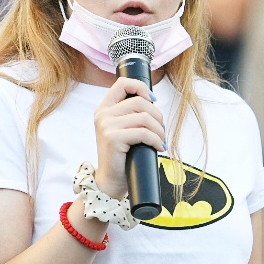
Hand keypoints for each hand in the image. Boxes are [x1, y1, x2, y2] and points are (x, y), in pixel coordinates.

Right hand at [92, 76, 164, 197]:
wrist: (111, 180)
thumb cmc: (122, 155)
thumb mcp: (123, 129)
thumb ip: (130, 114)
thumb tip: (152, 100)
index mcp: (104, 108)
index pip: (122, 83)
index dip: (141, 87)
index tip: (152, 100)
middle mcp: (103, 114)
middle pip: (140, 102)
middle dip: (157, 116)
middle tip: (161, 130)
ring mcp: (106, 125)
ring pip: (145, 117)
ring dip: (159, 130)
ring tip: (160, 140)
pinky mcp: (113, 138)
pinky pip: (144, 132)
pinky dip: (156, 140)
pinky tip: (158, 148)